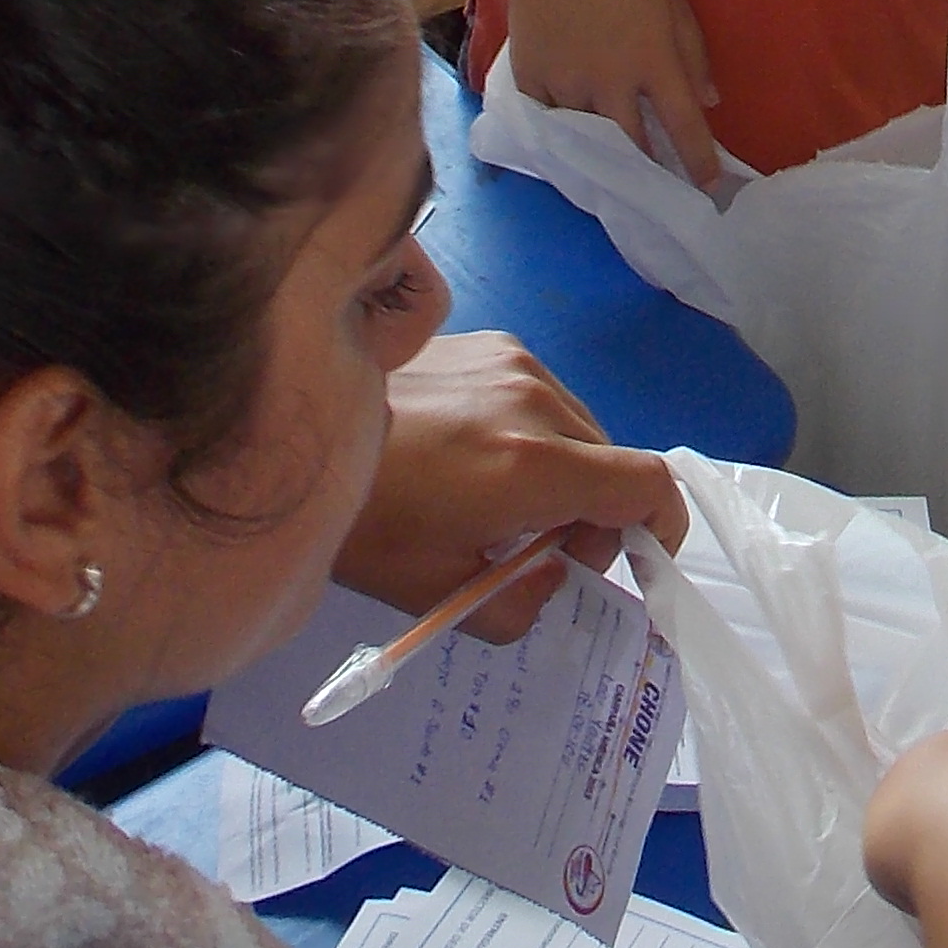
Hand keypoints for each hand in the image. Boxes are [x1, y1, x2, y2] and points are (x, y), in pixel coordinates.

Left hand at [330, 327, 688, 636]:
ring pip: (580, 429)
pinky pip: (543, 397)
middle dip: (596, 516)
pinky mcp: (489, 342)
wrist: (286, 431)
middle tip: (540, 553)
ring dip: (565, 473)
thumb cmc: (364, 523)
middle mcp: (538, 400)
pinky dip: (533, 435)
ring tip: (499, 503)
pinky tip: (472, 455)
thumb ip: (519, 606)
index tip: (634, 562)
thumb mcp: (437, 594)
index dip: (661, 529)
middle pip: (613, 462)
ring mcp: (515, 361)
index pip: (649, 486)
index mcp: (534, 467)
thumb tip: (553, 579)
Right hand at [497, 0, 728, 188]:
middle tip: (658, 186)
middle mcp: (610, 82)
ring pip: (587, 138)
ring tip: (613, 162)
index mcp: (653, 61)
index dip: (699, 164)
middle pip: (633, 149)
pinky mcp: (529, 79)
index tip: (709, 189)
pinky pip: (548, 120)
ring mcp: (565, 84)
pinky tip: (569, 133)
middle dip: (649, 171)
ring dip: (603, 149)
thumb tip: (708, 101)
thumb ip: (693, 53)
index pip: (684, 128)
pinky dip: (561, 128)